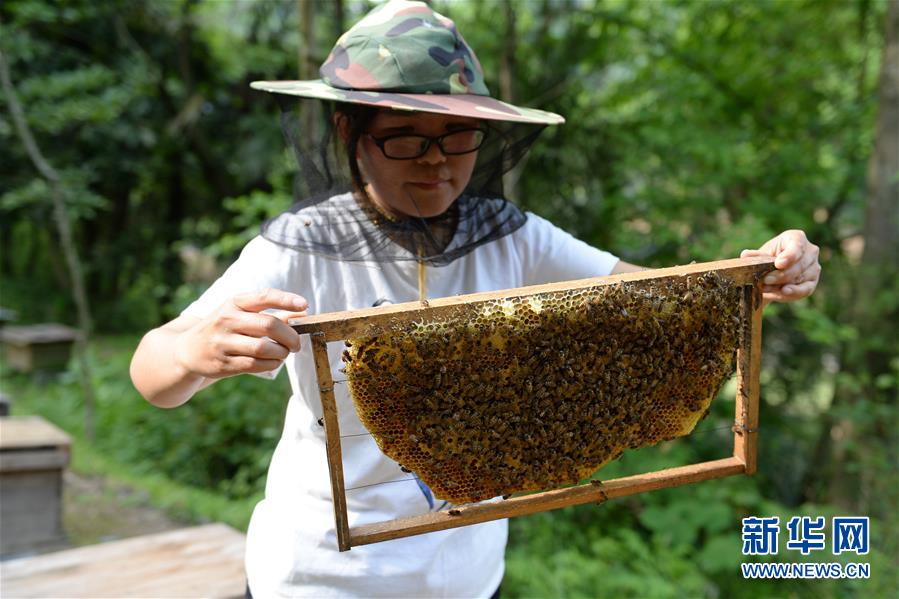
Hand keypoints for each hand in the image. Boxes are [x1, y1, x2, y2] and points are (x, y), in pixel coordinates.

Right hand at [173, 288, 307, 378]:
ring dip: (281, 352)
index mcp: (234, 303)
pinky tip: (273, 361)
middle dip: (290, 336)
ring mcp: (222, 342)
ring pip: (263, 347)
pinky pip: (255, 364)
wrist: (187, 351)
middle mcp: (226, 319)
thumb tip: (302, 313)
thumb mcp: (241, 314)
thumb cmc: (224, 329)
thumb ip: (272, 313)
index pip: (264, 296)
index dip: (286, 300)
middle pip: (268, 325)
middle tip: (296, 343)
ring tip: (283, 353)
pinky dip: (271, 364)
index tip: (304, 305)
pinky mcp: (222, 363)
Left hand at [741, 230, 820, 304]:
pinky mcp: (812, 282)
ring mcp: (814, 267)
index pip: (797, 245)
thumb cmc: (767, 259)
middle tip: (765, 280)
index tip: (778, 264)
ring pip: (799, 278)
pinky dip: (793, 292)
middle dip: (780, 275)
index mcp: (797, 238)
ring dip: (781, 285)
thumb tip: (745, 255)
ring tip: (765, 288)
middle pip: (797, 265)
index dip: (789, 256)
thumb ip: (755, 256)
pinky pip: (804, 289)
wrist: (771, 273)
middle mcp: (810, 251)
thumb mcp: (760, 256)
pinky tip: (783, 292)